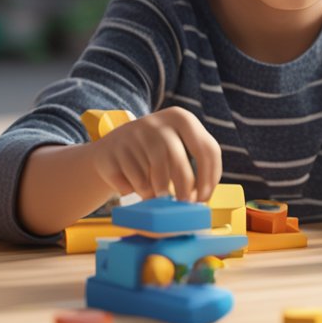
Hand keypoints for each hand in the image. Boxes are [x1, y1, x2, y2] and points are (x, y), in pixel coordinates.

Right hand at [91, 107, 221, 201]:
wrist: (110, 148)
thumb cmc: (153, 154)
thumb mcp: (176, 146)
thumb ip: (193, 164)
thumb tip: (202, 197)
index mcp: (181, 118)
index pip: (207, 149)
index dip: (210, 178)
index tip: (204, 198)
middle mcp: (157, 123)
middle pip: (178, 161)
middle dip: (184, 188)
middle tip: (185, 204)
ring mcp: (132, 135)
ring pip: (153, 176)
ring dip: (157, 192)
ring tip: (156, 193)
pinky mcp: (113, 152)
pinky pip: (132, 183)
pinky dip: (137, 191)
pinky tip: (132, 184)